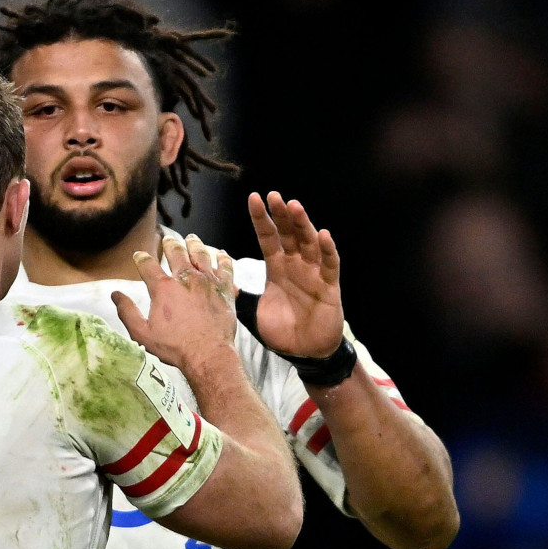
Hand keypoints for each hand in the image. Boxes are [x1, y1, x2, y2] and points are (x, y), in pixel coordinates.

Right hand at [113, 235, 236, 371]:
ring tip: (192, 239)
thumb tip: (116, 295)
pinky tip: (221, 254)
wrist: (208, 354)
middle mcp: (185, 278)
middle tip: (168, 240)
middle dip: (170, 244)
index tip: (139, 256)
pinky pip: (226, 267)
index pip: (148, 266)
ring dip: (195, 244)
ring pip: (201, 254)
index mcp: (163, 288)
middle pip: (176, 253)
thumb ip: (127, 312)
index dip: (141, 258)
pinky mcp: (225, 289)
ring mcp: (207, 281)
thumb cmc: (175, 346)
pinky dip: (223, 258)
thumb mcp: (142, 333)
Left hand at [247, 192, 343, 357]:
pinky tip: (323, 235)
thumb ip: (240, 295)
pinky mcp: (329, 286)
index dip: (262, 219)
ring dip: (302, 224)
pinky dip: (327, 250)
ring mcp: (313, 273)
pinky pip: (329, 265)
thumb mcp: (255, 310)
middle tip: (273, 196)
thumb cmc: (282, 329)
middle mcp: (296, 265)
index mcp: (277, 267)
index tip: (254, 198)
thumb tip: (218, 282)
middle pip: (289, 234)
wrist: (304, 352)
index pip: (268, 237)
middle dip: (281, 214)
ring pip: (309, 243)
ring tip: (294, 206)